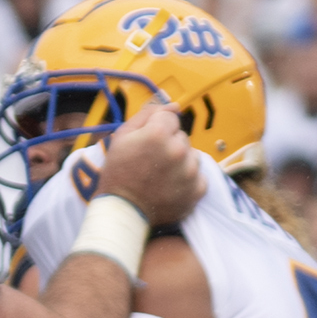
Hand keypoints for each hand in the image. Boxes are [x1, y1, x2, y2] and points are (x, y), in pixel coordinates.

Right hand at [88, 104, 204, 230]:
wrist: (121, 212)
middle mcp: (179, 150)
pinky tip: (170, 187)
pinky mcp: (198, 189)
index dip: (156, 129)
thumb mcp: (121, 138)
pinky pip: (199, 176)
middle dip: (169, 145)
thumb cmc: (117, 175)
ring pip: (192, 155)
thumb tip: (173, 105)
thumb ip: (147, 115)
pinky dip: (187, 181)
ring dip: (180, 162)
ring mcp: (191, 171)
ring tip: (160, 176)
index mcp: (158, 134)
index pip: (170, 117)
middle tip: (150, 163)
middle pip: (182, 137)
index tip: (145, 145)